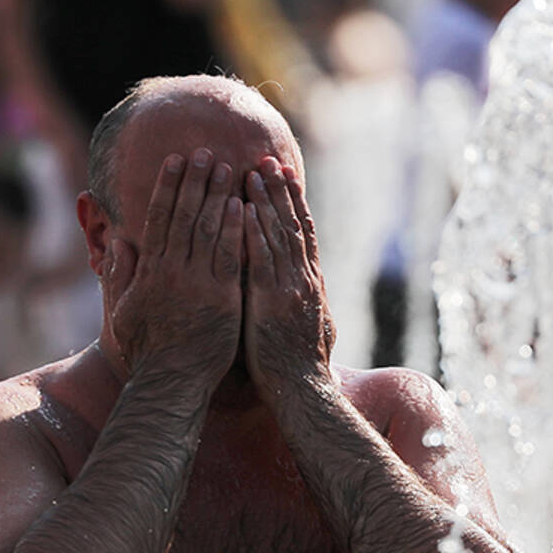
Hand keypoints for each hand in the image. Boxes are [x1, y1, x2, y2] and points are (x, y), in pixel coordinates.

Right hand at [106, 149, 244, 386]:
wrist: (171, 382)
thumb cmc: (148, 351)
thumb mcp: (123, 311)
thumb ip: (122, 275)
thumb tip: (119, 243)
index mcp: (150, 270)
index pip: (159, 218)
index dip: (168, 187)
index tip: (176, 161)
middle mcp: (173, 271)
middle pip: (185, 216)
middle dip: (196, 181)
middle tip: (206, 152)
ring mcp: (198, 284)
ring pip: (208, 230)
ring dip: (217, 196)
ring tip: (228, 168)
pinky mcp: (222, 299)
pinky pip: (229, 257)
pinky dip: (234, 230)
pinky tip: (241, 206)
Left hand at [242, 156, 335, 399]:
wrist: (303, 392)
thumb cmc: (300, 369)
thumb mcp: (310, 329)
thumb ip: (304, 304)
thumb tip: (307, 292)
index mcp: (311, 286)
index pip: (304, 235)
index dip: (294, 204)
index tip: (286, 176)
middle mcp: (304, 281)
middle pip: (292, 226)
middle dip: (280, 192)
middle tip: (268, 160)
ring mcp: (290, 290)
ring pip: (277, 236)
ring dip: (264, 202)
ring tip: (252, 172)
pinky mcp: (271, 303)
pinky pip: (260, 260)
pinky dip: (251, 233)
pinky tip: (241, 210)